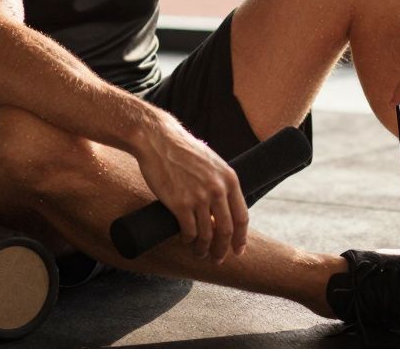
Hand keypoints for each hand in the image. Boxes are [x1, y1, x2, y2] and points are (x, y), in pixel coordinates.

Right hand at [133, 113, 248, 263]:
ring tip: (200, 253)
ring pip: (207, 234)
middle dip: (222, 249)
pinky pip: (189, 231)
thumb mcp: (211, 163)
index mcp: (229, 178)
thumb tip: (221, 207)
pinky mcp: (180, 204)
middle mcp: (218, 189)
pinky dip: (188, 240)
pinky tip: (186, 241)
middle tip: (218, 259)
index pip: (242, 216)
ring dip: (203, 249)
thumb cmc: (182, 150)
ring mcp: (199, 197)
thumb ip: (219, 182)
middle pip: (226, 230)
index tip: (238, 249)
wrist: (158, 140)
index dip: (241, 237)